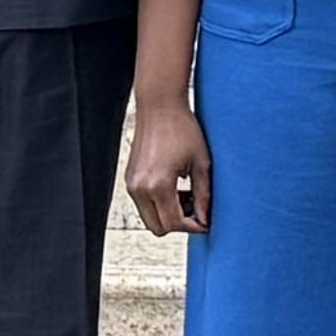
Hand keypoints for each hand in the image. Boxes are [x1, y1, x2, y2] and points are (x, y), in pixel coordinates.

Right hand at [123, 101, 211, 238]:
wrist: (159, 108)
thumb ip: (203, 193)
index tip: (206, 222)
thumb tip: (205, 218)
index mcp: (158, 185)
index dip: (192, 226)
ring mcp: (131, 184)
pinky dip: (159, 204)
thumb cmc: (183, 130)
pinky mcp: (129, 179)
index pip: (173, 222)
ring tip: (188, 196)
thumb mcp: (201, 163)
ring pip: (149, 218)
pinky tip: (176, 188)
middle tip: (198, 210)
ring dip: (168, 215)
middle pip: (157, 227)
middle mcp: (140, 188)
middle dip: (179, 224)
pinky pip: (143, 205)